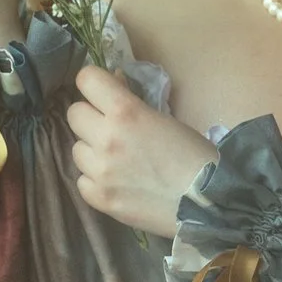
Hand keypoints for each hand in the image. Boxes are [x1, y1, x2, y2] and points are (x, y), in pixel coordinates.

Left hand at [65, 66, 216, 236]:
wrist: (208, 202)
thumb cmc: (195, 156)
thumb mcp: (165, 118)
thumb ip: (133, 104)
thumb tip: (114, 87)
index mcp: (126, 112)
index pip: (86, 80)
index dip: (94, 84)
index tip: (104, 93)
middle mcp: (105, 138)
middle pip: (74, 114)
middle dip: (91, 117)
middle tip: (110, 129)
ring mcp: (99, 171)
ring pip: (76, 149)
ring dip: (93, 151)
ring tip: (116, 161)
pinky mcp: (99, 198)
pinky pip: (82, 181)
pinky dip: (96, 181)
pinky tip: (116, 183)